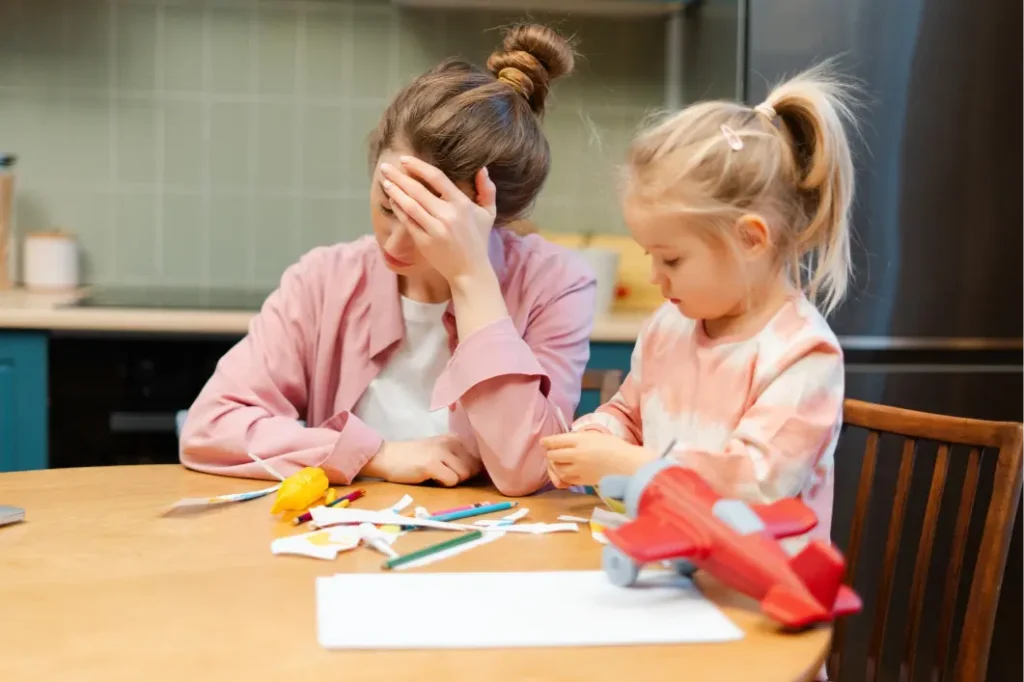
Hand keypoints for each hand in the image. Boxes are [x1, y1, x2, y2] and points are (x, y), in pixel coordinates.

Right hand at [362, 435, 480, 486]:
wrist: (386, 456)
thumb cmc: (412, 457)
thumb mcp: (438, 450)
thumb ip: (457, 456)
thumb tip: (478, 470)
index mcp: (453, 438)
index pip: (478, 455)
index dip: (473, 468)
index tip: (460, 472)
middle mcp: (449, 442)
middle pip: (473, 467)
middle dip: (462, 476)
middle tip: (445, 475)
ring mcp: (440, 452)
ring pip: (464, 474)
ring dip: (453, 480)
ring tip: (437, 476)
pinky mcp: (431, 465)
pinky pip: (452, 481)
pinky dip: (444, 484)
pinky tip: (432, 479)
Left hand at [379, 156, 496, 284]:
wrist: (470, 271)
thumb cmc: (478, 239)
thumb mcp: (488, 213)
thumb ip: (487, 189)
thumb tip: (482, 169)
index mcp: (462, 204)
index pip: (437, 178)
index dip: (418, 167)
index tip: (405, 160)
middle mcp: (447, 215)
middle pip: (418, 190)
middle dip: (399, 177)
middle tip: (385, 167)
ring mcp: (434, 229)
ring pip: (410, 205)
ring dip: (395, 192)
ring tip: (385, 181)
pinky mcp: (424, 242)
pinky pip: (407, 222)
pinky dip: (398, 209)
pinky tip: (392, 200)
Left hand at [541, 431, 655, 487]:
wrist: (628, 466)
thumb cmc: (616, 447)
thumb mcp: (597, 436)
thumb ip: (581, 438)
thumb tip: (567, 441)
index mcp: (580, 441)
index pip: (556, 441)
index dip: (547, 441)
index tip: (544, 442)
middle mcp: (576, 455)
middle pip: (553, 455)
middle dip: (550, 453)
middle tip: (551, 452)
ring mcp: (578, 470)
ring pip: (557, 469)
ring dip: (554, 466)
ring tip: (557, 462)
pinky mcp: (582, 481)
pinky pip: (565, 480)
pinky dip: (561, 476)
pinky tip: (563, 473)